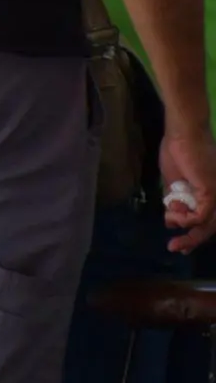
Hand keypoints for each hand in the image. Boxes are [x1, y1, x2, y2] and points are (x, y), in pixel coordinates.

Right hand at [159, 130, 215, 252]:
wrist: (182, 134)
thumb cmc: (177, 152)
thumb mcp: (173, 183)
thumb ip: (174, 202)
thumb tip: (171, 220)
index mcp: (211, 193)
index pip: (209, 220)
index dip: (195, 235)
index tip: (180, 246)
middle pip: (210, 226)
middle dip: (191, 240)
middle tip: (173, 247)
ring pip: (208, 224)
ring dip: (189, 233)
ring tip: (171, 233)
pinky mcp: (211, 191)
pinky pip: (201, 215)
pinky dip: (186, 219)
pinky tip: (173, 215)